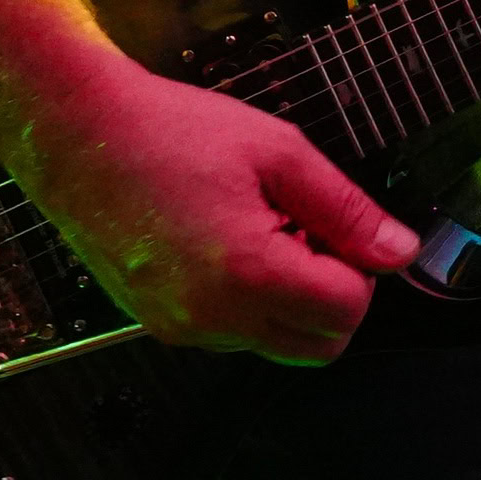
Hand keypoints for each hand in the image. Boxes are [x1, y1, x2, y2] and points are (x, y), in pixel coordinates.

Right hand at [7, 51, 423, 364]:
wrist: (81, 134)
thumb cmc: (170, 132)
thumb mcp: (279, 152)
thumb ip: (346, 210)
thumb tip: (398, 250)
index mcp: (249, 273)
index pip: (347, 311)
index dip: (361, 269)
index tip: (341, 229)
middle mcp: (213, 317)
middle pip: (318, 347)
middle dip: (333, 295)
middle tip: (310, 233)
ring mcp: (182, 327)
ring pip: (274, 344)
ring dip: (289, 301)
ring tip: (263, 230)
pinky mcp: (158, 324)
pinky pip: (230, 335)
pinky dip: (247, 303)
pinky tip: (229, 244)